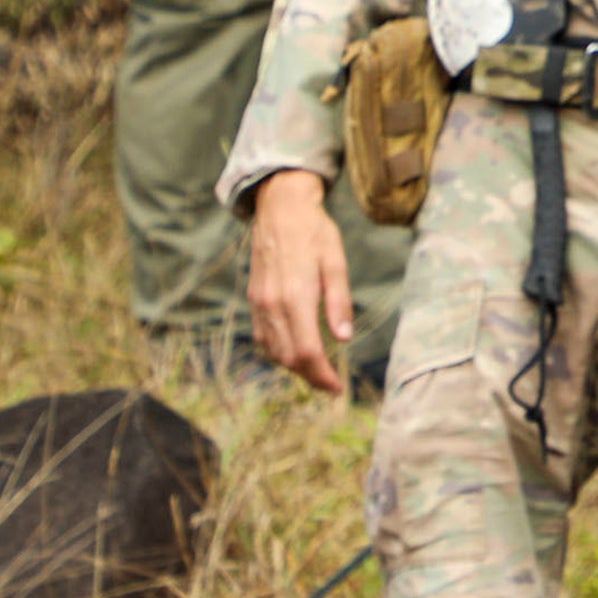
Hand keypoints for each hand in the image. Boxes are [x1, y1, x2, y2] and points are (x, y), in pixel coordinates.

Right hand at [246, 169, 356, 395]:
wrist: (280, 209)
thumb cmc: (315, 232)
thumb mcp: (336, 263)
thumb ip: (339, 302)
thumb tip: (344, 338)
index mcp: (295, 297)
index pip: (307, 351)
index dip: (322, 376)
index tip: (338, 388)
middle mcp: (272, 304)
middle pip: (289, 358)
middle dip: (311, 377)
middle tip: (332, 383)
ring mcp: (259, 303)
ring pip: (274, 351)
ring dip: (294, 367)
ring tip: (317, 370)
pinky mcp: (254, 299)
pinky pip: (262, 337)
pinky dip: (278, 351)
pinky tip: (295, 351)